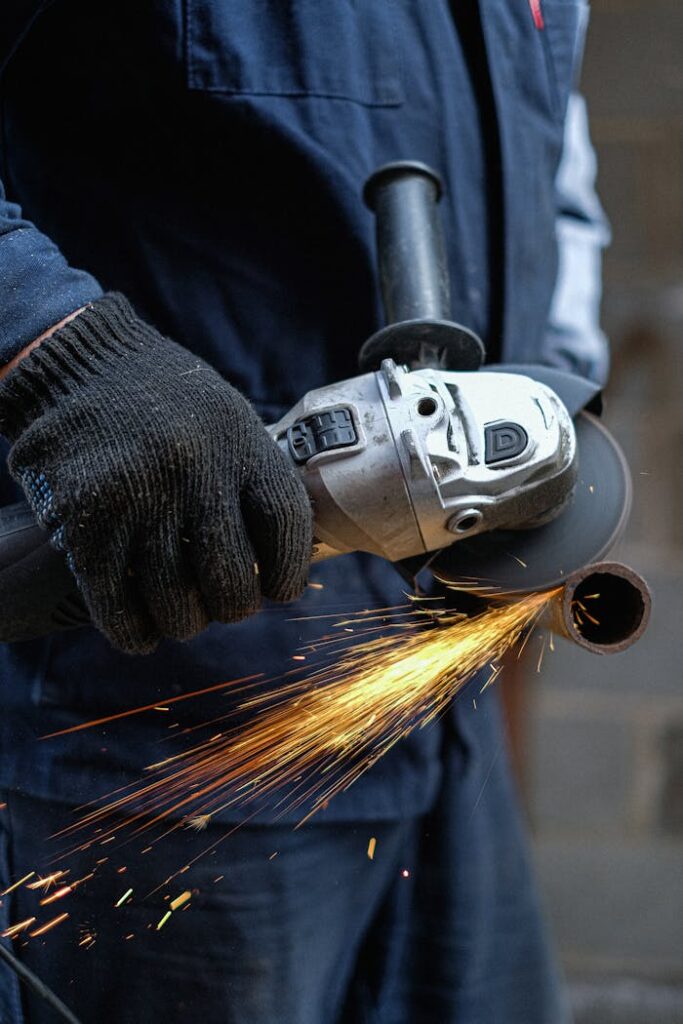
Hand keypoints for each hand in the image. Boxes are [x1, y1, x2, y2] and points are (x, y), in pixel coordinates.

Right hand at [0, 294, 312, 653]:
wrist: (77, 361)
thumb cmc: (164, 402)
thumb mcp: (228, 420)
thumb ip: (256, 479)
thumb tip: (290, 557)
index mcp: (240, 442)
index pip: (286, 526)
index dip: (289, 572)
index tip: (280, 589)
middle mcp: (195, 470)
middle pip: (232, 582)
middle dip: (233, 607)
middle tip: (223, 602)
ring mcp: (138, 496)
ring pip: (177, 606)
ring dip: (183, 622)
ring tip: (180, 611)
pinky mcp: (86, 521)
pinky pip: (119, 608)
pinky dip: (134, 631)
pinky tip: (141, 628)